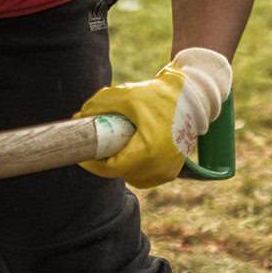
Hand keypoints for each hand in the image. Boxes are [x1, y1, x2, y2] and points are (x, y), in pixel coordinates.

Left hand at [76, 49, 230, 188]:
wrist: (192, 99)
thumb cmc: (159, 96)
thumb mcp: (126, 96)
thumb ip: (99, 106)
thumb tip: (79, 117)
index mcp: (146, 152)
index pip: (109, 168)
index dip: (92, 161)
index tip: (81, 150)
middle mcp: (158, 168)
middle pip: (119, 172)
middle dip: (105, 160)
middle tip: (98, 142)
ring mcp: (166, 173)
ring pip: (131, 176)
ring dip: (121, 165)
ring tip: (117, 145)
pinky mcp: (171, 173)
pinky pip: (144, 176)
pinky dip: (135, 168)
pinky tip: (132, 151)